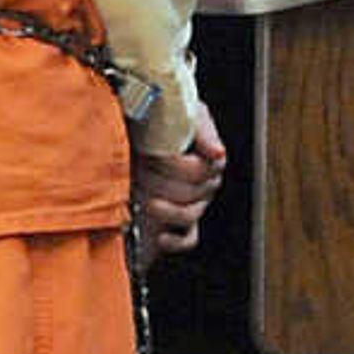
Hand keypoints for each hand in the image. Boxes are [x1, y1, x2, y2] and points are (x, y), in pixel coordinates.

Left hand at [131, 101, 225, 261]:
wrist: (136, 133)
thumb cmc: (157, 120)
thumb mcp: (178, 112)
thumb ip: (200, 128)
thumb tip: (217, 153)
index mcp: (208, 156)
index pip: (201, 169)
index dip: (175, 165)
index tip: (153, 154)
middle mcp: (205, 182)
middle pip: (193, 193)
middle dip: (162, 183)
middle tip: (141, 169)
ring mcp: (195, 203)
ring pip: (189, 215)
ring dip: (166, 210)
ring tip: (145, 200)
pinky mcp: (182, 223)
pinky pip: (188, 239)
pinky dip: (175, 241)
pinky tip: (160, 237)